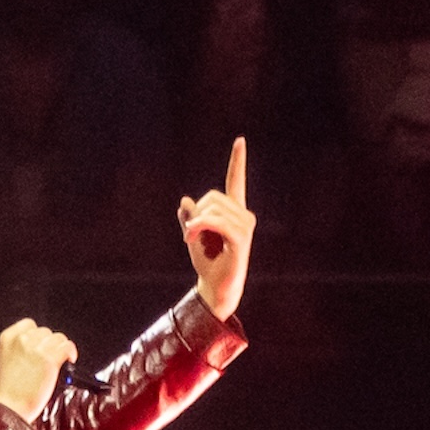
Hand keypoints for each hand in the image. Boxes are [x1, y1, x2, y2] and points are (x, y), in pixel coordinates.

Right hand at [0, 321, 77, 423]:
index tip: (41, 344)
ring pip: (58, 338)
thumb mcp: (1, 362)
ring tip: (59, 358)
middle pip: (45, 332)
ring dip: (60, 348)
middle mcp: (22, 340)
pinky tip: (70, 359)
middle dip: (48, 344)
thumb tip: (30, 349)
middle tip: (48, 357)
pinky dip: (71, 352)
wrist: (8, 409)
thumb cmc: (4, 393)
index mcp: (8, 338)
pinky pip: (67, 347)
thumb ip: (15, 350)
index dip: (38, 335)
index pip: (29, 324)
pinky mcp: (50, 360)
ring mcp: (37, 349)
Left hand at [177, 136, 255, 322]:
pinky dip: (200, 226)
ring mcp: (244, 226)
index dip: (237, 161)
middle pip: (213, 196)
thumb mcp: (194, 237)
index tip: (240, 140)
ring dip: (195, 224)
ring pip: (213, 208)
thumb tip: (184, 200)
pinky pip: (217, 222)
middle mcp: (243, 216)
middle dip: (196, 213)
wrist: (215, 288)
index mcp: (233, 213)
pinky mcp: (241, 238)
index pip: (236, 182)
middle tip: (189, 235)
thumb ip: (190, 218)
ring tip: (191, 240)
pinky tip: (191, 237)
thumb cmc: (207, 263)